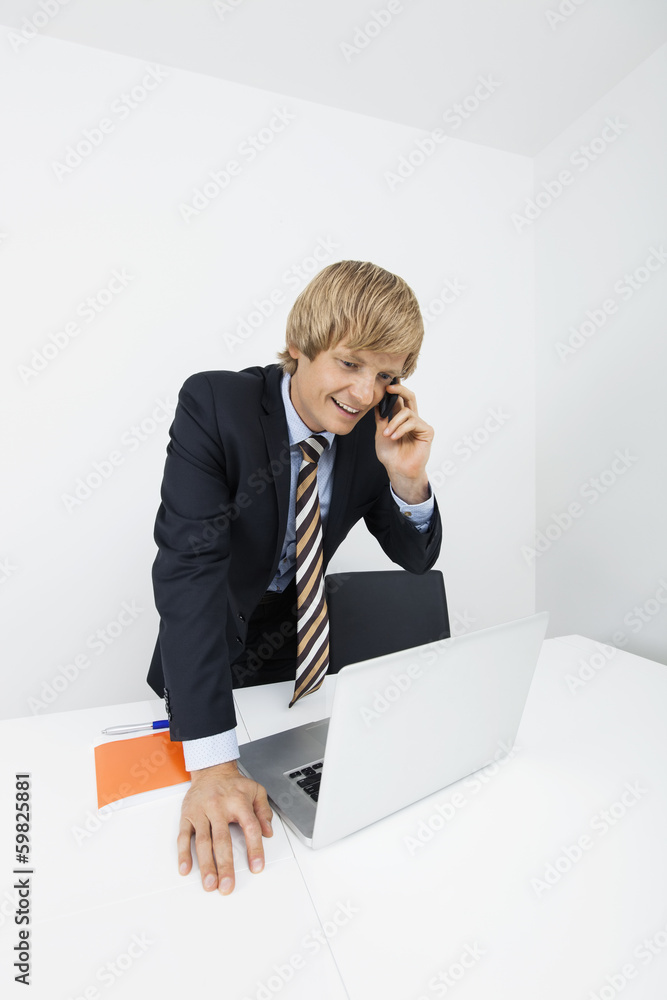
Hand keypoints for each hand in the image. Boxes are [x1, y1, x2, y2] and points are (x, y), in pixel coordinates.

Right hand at [177, 760, 272, 894]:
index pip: (249, 827)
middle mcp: (218, 807)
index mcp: (238, 802)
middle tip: (227, 885)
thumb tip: (268, 832)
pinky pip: (183, 836)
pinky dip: (183, 854)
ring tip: (209, 883)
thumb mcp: (256, 791)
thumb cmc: (234, 784)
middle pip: (222, 839)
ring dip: (205, 865)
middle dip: (225, 865)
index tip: (257, 867)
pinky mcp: (187, 815)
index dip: (254, 848)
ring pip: (202, 841)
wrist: (211, 769)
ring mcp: (201, 812)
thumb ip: (264, 811)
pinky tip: (186, 868)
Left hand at [374, 383, 433, 503]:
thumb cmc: (391, 455)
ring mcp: (420, 424)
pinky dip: (401, 429)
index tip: (385, 383)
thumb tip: (377, 402)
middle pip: (409, 397)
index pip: (399, 399)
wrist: (398, 470)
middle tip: (389, 387)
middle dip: (399, 389)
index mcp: (401, 418)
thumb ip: (381, 418)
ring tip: (387, 435)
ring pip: (407, 412)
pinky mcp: (427, 431)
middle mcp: (412, 419)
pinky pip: (412, 422)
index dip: (394, 390)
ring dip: (394, 422)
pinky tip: (394, 437)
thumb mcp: (381, 432)